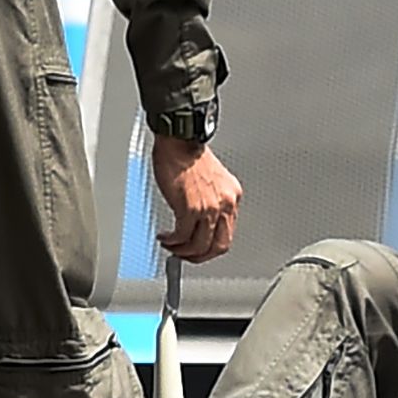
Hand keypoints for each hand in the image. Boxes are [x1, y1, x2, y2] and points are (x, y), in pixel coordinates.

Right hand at [151, 135, 241, 262]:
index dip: (210, 246)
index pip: (227, 233)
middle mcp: (225, 203)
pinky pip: (182, 236)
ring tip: (171, 247)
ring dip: (183, 252)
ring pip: (200, 246)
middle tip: (185, 256)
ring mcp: (209, 207)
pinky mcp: (191, 208)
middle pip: (219, 246)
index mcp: (232, 196)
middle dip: (200, 257)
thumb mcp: (211, 181)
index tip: (198, 248)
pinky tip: (165, 238)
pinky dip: (172, 242)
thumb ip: (211, 201)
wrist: (180, 140)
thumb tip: (198, 223)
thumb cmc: (189, 154)